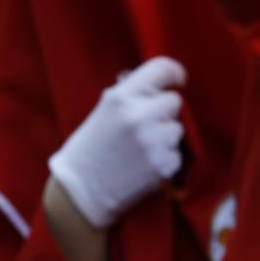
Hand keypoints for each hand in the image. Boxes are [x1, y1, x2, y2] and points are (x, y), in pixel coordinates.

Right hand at [48, 56, 186, 228]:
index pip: (162, 69)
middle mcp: (139, 115)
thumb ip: (130, 96)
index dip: (175, 73)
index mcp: (120, 98)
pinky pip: (177, 154)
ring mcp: (153, 141)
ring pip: (177, 129)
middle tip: (146, 125)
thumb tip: (160, 86)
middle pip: (174, 101)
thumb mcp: (102, 112)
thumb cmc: (89, 149)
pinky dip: (164, 159)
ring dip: (165, 137)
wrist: (80, 192)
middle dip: (164, 111)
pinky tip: (143, 166)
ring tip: (141, 149)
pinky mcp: (163, 165)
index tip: (179, 80)